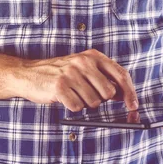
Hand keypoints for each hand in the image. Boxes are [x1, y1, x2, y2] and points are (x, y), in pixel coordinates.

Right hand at [15, 49, 138, 111]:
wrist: (28, 74)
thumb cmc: (58, 74)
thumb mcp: (81, 68)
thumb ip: (102, 77)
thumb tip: (123, 95)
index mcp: (92, 56)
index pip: (120, 74)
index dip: (130, 92)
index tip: (134, 106)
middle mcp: (83, 62)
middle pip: (108, 92)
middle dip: (100, 99)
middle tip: (85, 95)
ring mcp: (71, 74)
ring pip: (93, 102)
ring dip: (84, 103)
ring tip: (72, 94)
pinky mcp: (60, 87)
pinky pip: (77, 107)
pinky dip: (72, 107)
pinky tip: (63, 98)